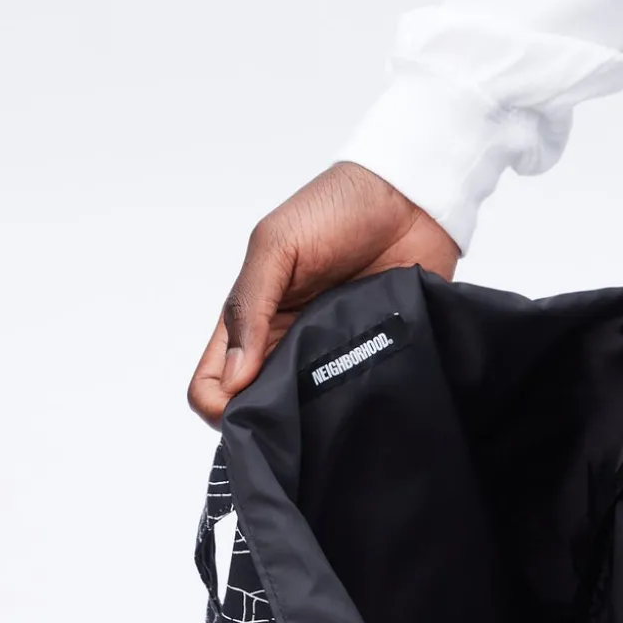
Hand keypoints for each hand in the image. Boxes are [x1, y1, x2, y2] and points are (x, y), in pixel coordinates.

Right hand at [187, 161, 459, 423]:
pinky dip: (356, 408)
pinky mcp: (369, 363)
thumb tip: (233, 379)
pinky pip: (356, 403)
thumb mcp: (276, 246)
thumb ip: (248, 307)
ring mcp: (327, 360)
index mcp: (250, 322)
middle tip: (297, 417)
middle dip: (269, 422)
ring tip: (333, 403)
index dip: (219, 406)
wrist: (410, 200)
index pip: (212, 385)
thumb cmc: (336, 209)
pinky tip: (366, 396)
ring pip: (306, 417)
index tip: (248, 409)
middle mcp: (284, 349)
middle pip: (258, 410)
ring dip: (314, 420)